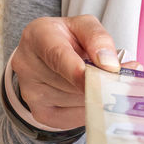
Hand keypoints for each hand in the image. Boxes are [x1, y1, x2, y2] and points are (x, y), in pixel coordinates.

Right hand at [12, 15, 127, 130]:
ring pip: (76, 101)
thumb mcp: (83, 26)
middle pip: (71, 82)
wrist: (45, 55)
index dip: (78, 71)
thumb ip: (98, 38)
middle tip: (117, 78)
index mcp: (37, 35)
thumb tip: (110, 66)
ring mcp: (30, 91)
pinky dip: (87, 108)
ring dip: (94, 94)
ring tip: (97, 82)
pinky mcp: (39, 112)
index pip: (57, 55)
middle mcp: (27, 64)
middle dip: (97, 82)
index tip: (102, 76)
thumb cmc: (67, 38)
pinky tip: (87, 95)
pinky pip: (73, 117)